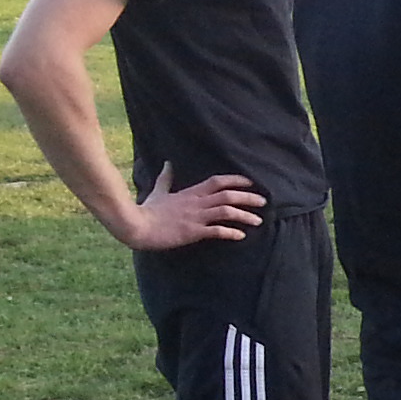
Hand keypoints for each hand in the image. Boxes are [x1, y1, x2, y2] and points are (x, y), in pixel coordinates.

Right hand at [119, 171, 263, 249]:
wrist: (137, 226)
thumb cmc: (148, 210)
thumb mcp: (159, 191)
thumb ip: (166, 178)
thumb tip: (168, 163)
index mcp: (191, 193)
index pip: (218, 181)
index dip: (236, 180)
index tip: (252, 183)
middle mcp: (197, 203)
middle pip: (228, 195)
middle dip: (248, 197)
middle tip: (264, 202)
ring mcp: (196, 217)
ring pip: (227, 212)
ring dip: (245, 216)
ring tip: (258, 221)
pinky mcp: (193, 232)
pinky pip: (216, 231)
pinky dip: (231, 233)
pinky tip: (241, 236)